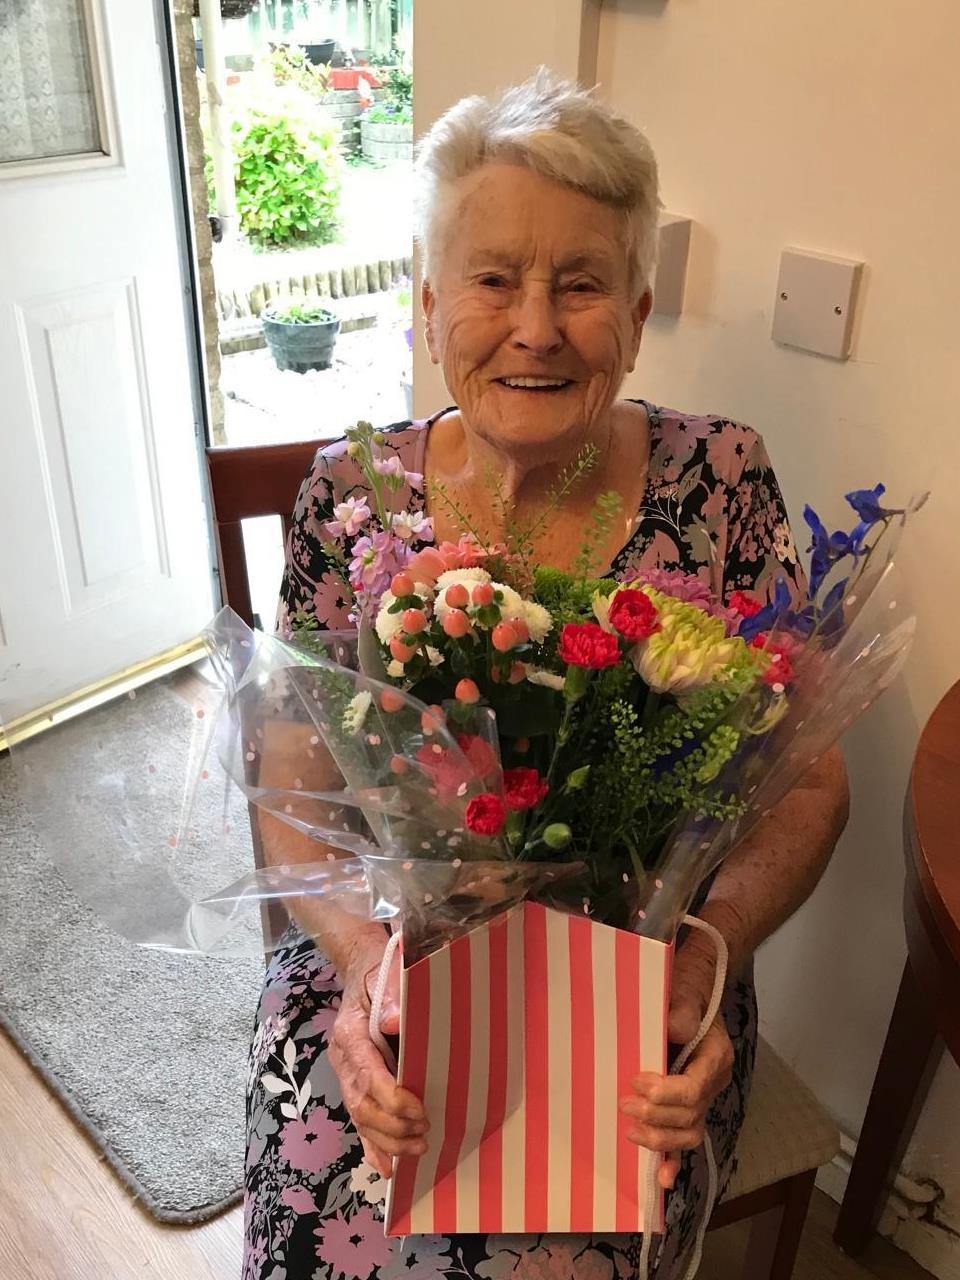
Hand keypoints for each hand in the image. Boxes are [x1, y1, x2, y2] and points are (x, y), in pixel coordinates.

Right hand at [327, 936, 428, 1177]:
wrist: (364, 966)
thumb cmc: (382, 968)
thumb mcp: (387, 969)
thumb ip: (392, 991)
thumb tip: (396, 1020)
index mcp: (350, 1032)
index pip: (367, 1075)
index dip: (392, 1098)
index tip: (421, 1110)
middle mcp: (343, 1057)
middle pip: (361, 1104)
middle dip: (392, 1126)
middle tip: (425, 1134)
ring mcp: (346, 1071)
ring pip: (359, 1117)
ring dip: (387, 1140)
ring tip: (417, 1149)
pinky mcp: (354, 1081)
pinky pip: (359, 1118)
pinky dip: (372, 1144)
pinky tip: (387, 1166)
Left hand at [619, 934, 733, 1189]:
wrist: (690, 989)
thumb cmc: (684, 991)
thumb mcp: (682, 992)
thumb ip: (680, 1011)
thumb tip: (671, 1028)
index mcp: (716, 1056)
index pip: (694, 1089)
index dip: (664, 1092)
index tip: (637, 1082)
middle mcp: (714, 1082)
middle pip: (690, 1115)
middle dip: (656, 1116)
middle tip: (624, 1105)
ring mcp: (704, 1097)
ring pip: (690, 1133)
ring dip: (660, 1139)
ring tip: (631, 1132)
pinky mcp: (689, 1106)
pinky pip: (685, 1138)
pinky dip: (674, 1160)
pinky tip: (662, 1180)